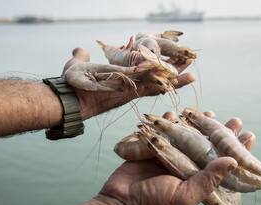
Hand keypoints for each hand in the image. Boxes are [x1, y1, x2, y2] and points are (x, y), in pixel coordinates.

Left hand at [61, 48, 195, 119]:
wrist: (67, 98)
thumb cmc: (71, 84)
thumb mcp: (76, 65)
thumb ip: (81, 57)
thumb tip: (79, 50)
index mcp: (121, 77)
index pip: (142, 71)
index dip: (156, 65)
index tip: (167, 56)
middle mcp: (130, 85)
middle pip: (156, 76)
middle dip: (173, 69)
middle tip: (190, 60)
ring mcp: (132, 88)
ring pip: (159, 81)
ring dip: (176, 74)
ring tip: (193, 67)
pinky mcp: (131, 92)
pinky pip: (154, 87)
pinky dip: (170, 82)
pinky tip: (187, 77)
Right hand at [95, 111, 255, 204]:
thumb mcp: (186, 196)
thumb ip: (208, 179)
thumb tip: (234, 162)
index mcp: (196, 180)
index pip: (221, 163)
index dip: (235, 150)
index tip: (249, 135)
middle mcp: (185, 167)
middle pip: (206, 146)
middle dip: (219, 132)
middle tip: (234, 120)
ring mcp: (168, 157)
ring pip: (185, 136)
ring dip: (196, 124)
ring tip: (208, 112)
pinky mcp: (151, 150)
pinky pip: (162, 133)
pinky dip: (168, 122)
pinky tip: (175, 114)